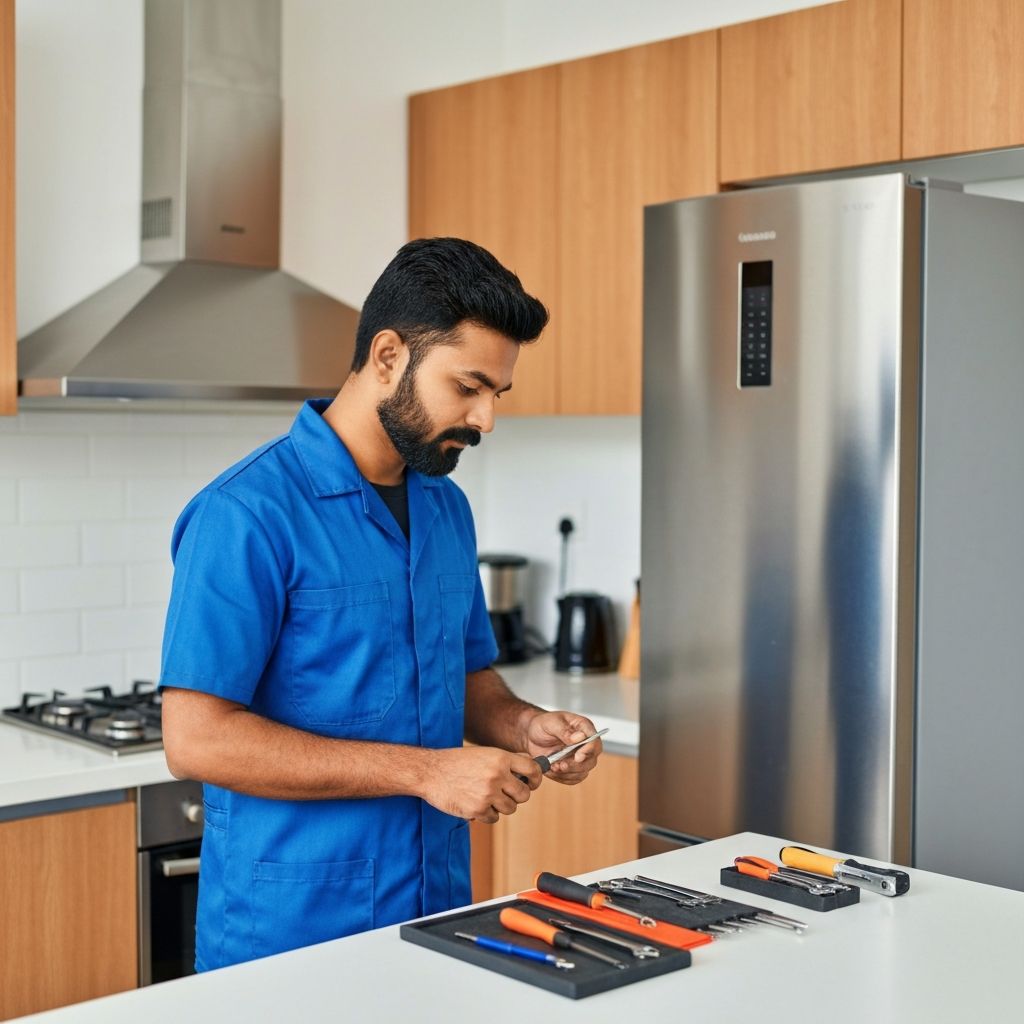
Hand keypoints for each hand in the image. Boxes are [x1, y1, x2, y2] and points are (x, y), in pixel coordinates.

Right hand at [421, 746, 541, 823]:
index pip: (532, 769)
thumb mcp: (484, 753)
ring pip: (511, 808)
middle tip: (507, 792)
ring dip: (502, 805)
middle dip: (517, 795)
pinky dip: (488, 814)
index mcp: (500, 758)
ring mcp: (488, 794)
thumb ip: (506, 759)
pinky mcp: (477, 810)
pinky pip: (494, 817)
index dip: (536, 778)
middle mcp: (497, 775)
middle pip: (524, 794)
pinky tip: (476, 803)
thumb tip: (531, 765)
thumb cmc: (456, 761)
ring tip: (488, 797)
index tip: (532, 782)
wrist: (430, 771)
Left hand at [524, 712, 601, 785]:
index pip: (594, 741)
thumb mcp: (551, 723)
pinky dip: (562, 777)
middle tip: (561, 765)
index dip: (589, 751)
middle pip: (591, 760)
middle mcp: (585, 743)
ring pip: (583, 772)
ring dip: (568, 773)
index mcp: (583, 728)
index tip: (578, 756)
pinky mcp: (572, 768)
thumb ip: (564, 730)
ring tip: (553, 766)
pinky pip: (573, 779)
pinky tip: (552, 769)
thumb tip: (580, 737)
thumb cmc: (543, 724)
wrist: (531, 735)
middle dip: (576, 766)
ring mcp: (579, 757)